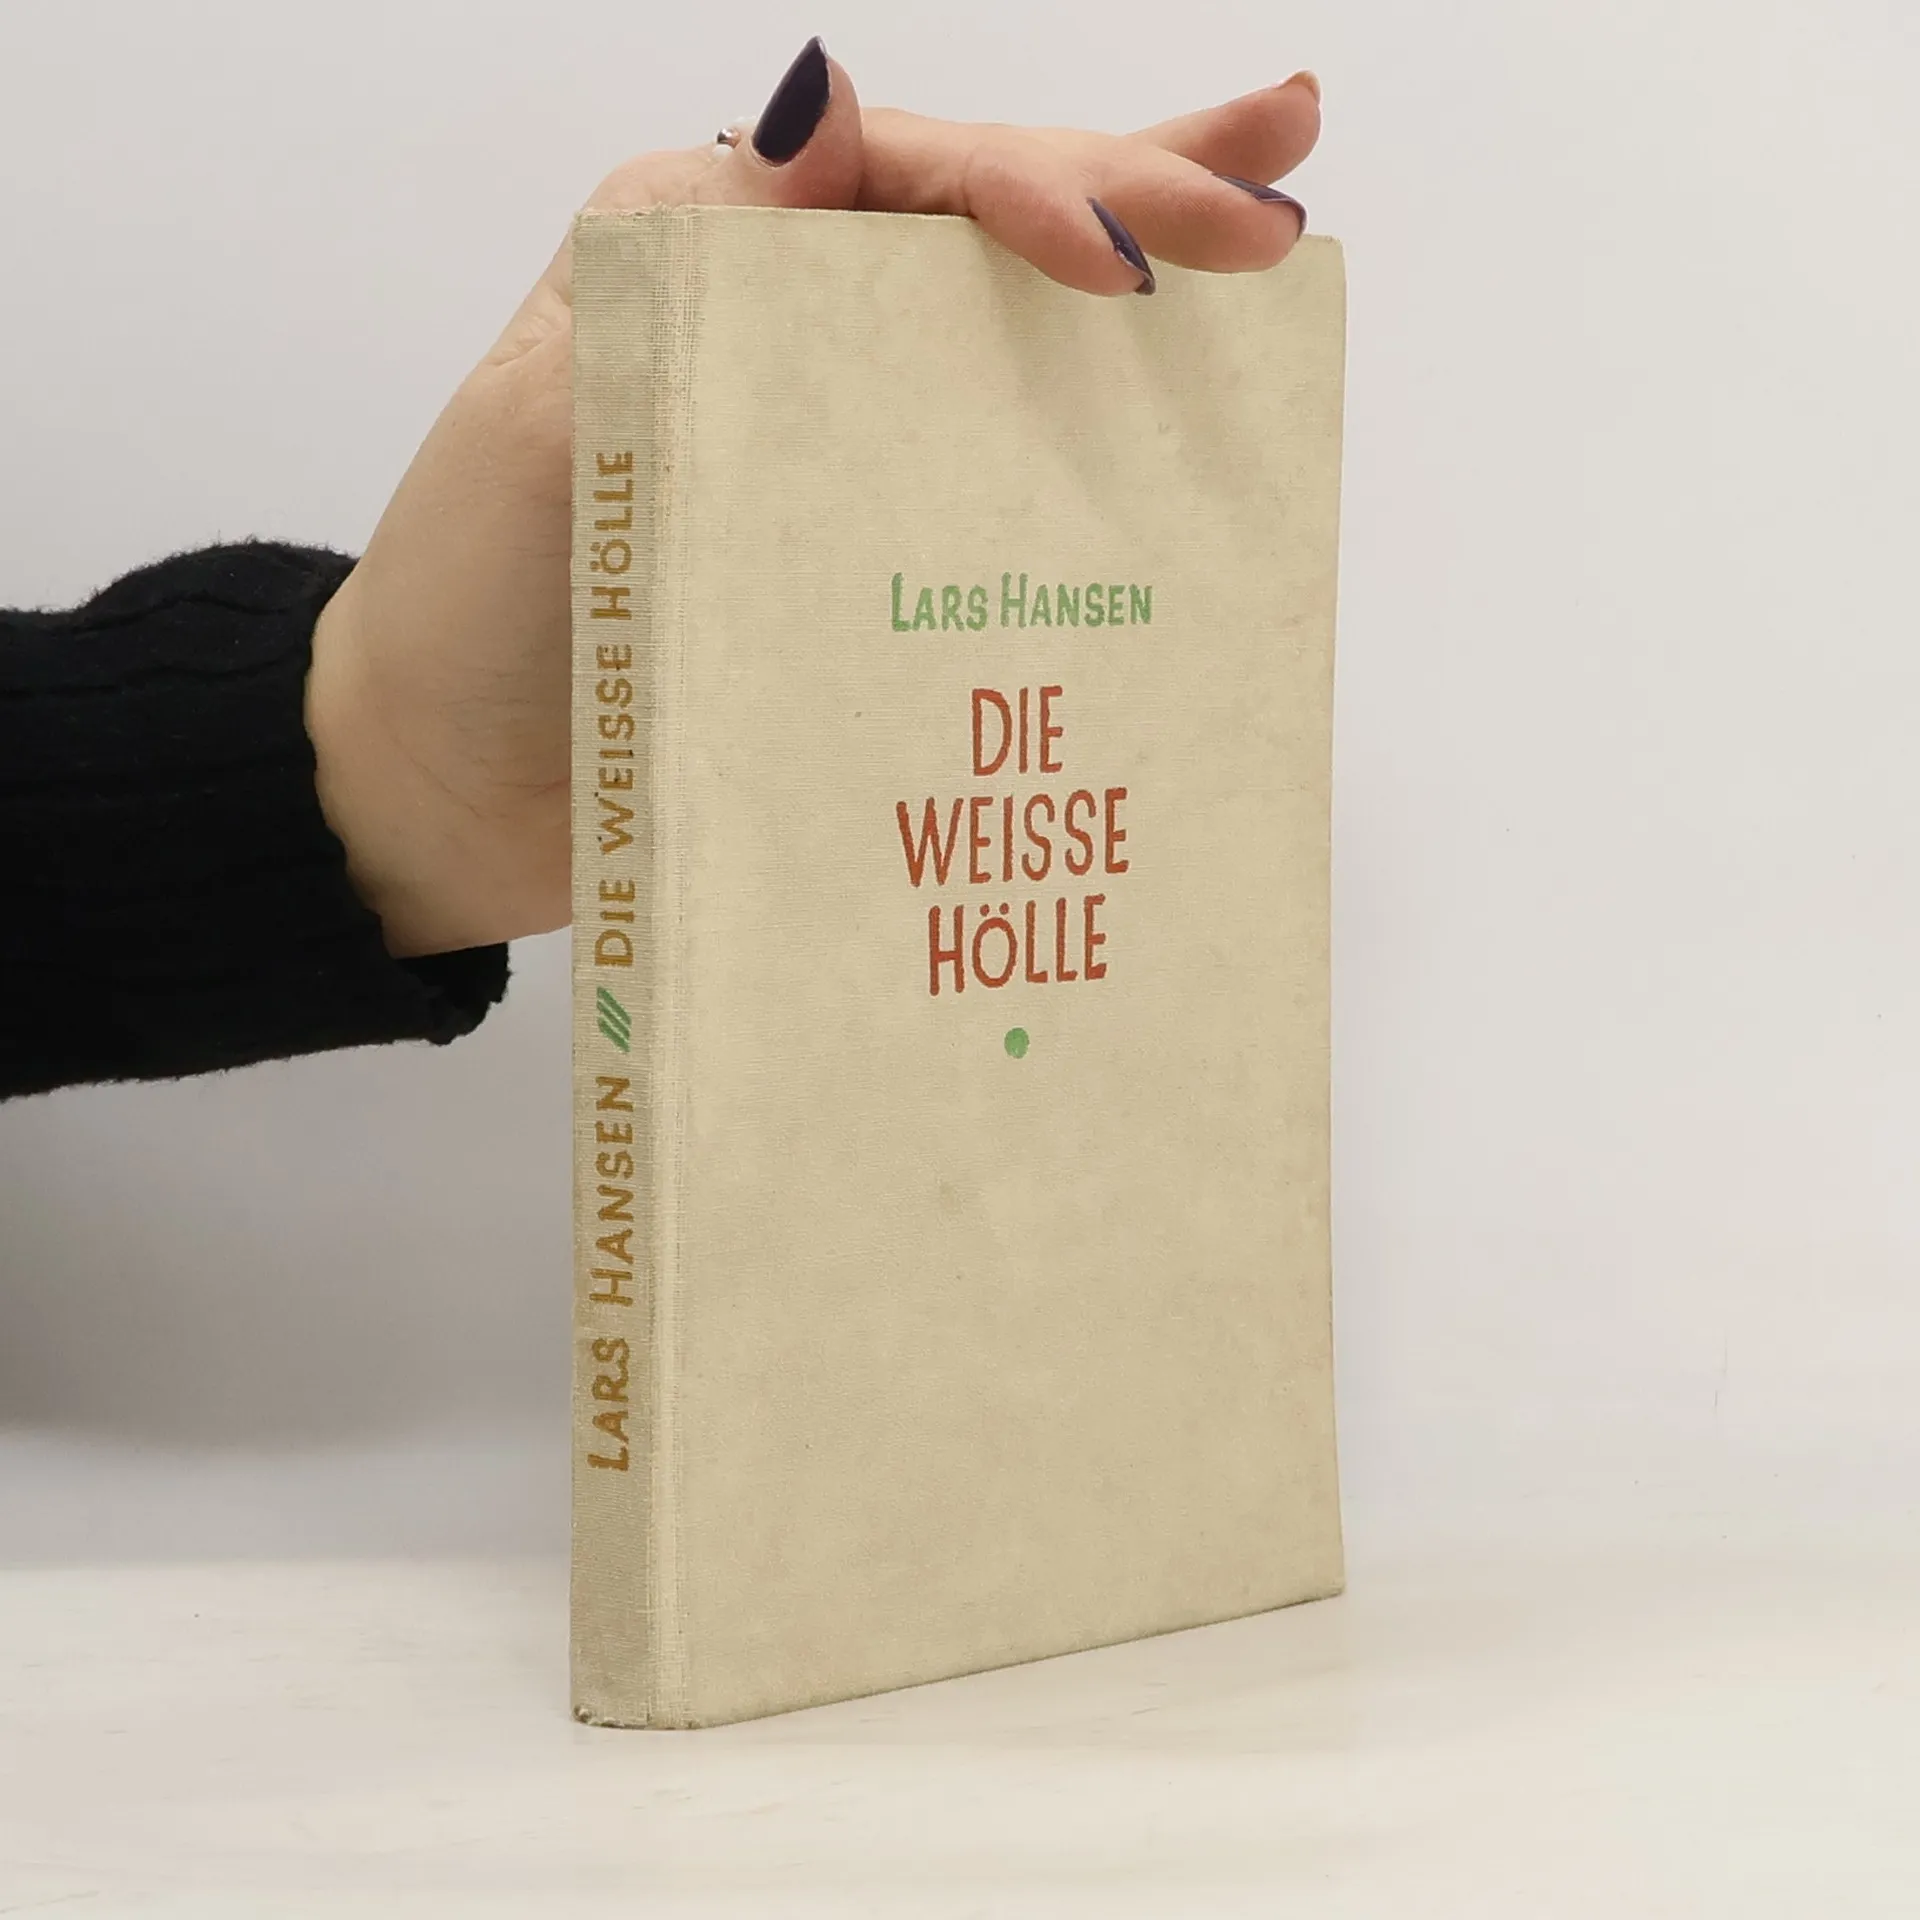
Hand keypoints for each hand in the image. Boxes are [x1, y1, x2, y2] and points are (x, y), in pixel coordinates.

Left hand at [307, 39, 1321, 957]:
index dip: (1037, 198)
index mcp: (708, 249)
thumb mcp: (559, 408)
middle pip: (984, 233)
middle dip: (1140, 196)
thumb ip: (697, 265)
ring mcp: (830, 432)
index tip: (1133, 264)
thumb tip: (827, 94)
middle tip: (1287, 175)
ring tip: (1278, 230)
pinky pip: (987, 466)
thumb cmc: (477, 603)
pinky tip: (1180, 416)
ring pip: (1006, 334)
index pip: (906, 183)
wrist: (448, 786)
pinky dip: (1088, 439)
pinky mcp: (855, 540)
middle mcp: (785, 320)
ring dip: (1141, 278)